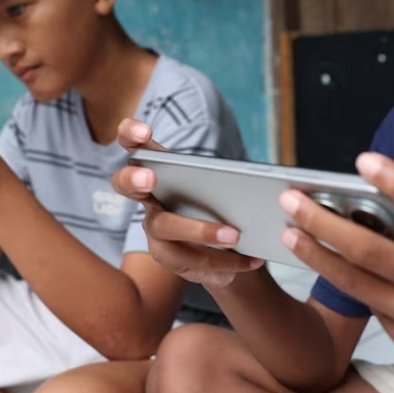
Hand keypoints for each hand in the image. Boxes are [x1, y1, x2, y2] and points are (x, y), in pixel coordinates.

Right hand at [112, 118, 263, 286]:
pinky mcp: (167, 256)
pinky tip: (252, 260)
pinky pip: (189, 259)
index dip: (131, 134)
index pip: (135, 144)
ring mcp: (154, 227)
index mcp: (160, 167)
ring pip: (164, 227)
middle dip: (134, 179)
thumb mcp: (226, 183)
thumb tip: (267, 179)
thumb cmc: (223, 201)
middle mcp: (148, 196)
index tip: (144, 131)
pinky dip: (225, 261)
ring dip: (201, 230)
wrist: (233, 246)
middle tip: (151, 178)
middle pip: (126, 184)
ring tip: (236, 236)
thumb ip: (231, 175)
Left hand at [280, 152, 393, 392]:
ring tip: (290, 232)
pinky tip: (328, 265)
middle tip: (292, 199)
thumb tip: (379, 209)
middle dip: (325, 222)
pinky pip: (372, 306)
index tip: (363, 159)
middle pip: (374, 250)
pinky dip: (349, 282)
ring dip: (318, 255)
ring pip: (358, 282)